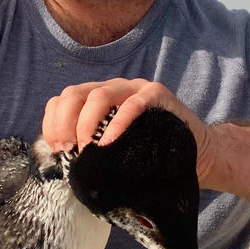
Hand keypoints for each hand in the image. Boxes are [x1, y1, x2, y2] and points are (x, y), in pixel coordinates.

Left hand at [41, 78, 214, 183]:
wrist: (196, 154)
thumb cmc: (150, 154)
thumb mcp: (113, 150)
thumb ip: (90, 147)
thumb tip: (60, 161)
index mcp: (97, 99)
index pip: (62, 99)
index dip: (53, 122)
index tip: (56, 149)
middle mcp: (113, 88)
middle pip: (74, 93)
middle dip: (64, 123)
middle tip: (68, 150)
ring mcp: (135, 88)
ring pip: (99, 95)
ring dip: (85, 123)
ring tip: (86, 148)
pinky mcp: (157, 94)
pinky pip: (132, 104)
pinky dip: (117, 123)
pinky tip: (108, 142)